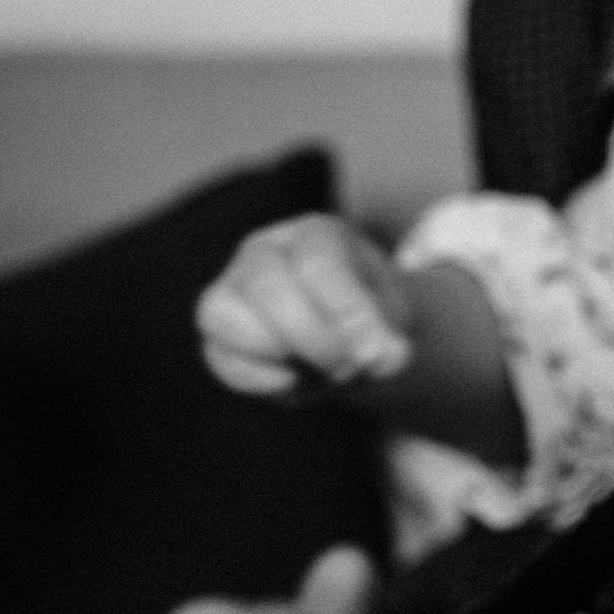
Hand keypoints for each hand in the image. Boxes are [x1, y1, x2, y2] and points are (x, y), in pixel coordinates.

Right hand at [197, 214, 414, 396]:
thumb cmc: (375, 323)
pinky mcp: (216, 333)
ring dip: (277, 352)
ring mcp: (231, 288)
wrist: (354, 345)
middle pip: (266, 284)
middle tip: (348, 366)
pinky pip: (216, 355)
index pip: (317, 262)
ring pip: (221, 312)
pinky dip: (257, 378)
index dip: (345, 312)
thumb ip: (388, 341)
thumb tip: (373, 355)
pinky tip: (293, 379)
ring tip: (321, 369)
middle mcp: (264, 251)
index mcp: (317, 234)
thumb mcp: (397, 326)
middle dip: (312, 338)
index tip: (374, 352)